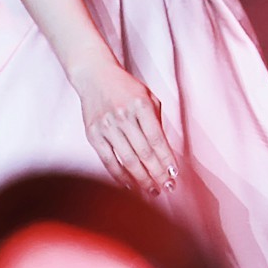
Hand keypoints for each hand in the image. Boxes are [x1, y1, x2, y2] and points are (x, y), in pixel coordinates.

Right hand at [71, 63, 179, 196]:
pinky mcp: (93, 134)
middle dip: (157, 173)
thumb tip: (165, 152)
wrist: (94, 76)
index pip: (157, 138)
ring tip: (153, 191)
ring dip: (141, 179)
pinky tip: (130, 185)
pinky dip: (120, 175)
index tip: (174, 174)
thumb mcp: (148, 97)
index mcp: (140, 105)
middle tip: (168, 187)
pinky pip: (108, 160)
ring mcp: (106, 126)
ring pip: (127, 160)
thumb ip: (157, 121)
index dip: (166, 158)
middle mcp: (123, 116)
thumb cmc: (126, 88)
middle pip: (144, 152)